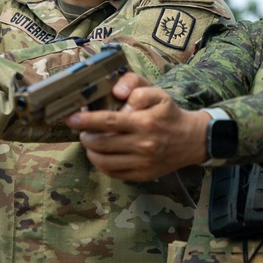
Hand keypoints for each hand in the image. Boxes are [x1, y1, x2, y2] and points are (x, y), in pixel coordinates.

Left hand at [66, 86, 208, 181]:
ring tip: (90, 140)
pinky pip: (113, 173)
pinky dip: (101, 164)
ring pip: (104, 161)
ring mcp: (142, 163)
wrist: (191, 140)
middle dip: (85, 135)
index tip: (71, 117)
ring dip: (90, 151)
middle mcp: (143, 145)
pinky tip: (100, 154)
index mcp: (145, 122)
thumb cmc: (169, 113)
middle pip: (101, 143)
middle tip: (81, 128)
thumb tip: (118, 94)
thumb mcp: (158, 93)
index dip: (86, 120)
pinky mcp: (142, 175)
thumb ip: (137, 87)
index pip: (108, 121)